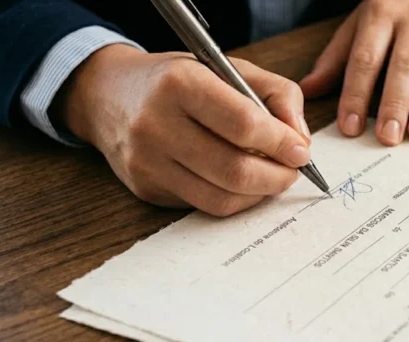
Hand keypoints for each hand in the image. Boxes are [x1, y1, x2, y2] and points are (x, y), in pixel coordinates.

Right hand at [59, 44, 311, 216]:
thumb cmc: (178, 80)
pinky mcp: (146, 188)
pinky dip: (234, 199)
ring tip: (272, 178)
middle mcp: (156, 123)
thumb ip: (276, 94)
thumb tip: (300, 139)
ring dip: (259, 194)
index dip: (280, 142)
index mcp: (180, 83)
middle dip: (277, 177)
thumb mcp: (228, 68)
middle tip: (293, 171)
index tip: (300, 151)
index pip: (242, 123)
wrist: (108, 96)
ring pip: (221, 197)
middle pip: (234, 169)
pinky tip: (243, 184)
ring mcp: (147, 161)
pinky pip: (203, 206)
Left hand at [299, 0, 408, 145]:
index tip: (350, 126)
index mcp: (380, 15)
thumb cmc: (392, 9)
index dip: (357, 94)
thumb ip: (336, 59)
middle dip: (395, 103)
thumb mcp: (360, 24)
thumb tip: (307, 92)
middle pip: (405, 65)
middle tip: (387, 137)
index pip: (366, 59)